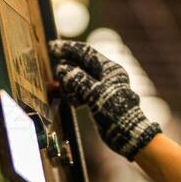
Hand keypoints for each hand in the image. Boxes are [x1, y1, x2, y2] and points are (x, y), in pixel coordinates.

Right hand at [49, 39, 161, 159]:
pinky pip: (80, 91)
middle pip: (81, 65)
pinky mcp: (97, 100)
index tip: (53, 47)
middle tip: (56, 72)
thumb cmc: (115, 112)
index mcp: (109, 69)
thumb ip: (78, 79)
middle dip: (67, 68)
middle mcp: (106, 76)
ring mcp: (101, 88)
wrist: (127, 134)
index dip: (69, 49)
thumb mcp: (95, 93)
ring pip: (79, 79)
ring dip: (69, 84)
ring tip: (63, 90)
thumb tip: (63, 69)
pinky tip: (71, 100)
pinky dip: (73, 94)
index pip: (86, 52)